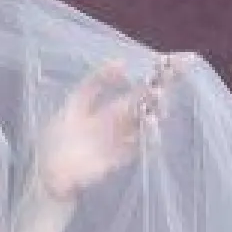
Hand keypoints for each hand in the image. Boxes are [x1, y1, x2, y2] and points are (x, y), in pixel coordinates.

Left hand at [35, 53, 187, 203]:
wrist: (49, 173)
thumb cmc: (59, 140)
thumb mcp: (74, 104)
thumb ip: (94, 83)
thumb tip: (122, 61)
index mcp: (113, 107)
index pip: (141, 86)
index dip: (158, 73)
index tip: (173, 58)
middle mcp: (123, 122)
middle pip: (150, 99)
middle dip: (167, 83)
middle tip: (182, 67)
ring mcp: (124, 139)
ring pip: (149, 119)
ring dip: (157, 107)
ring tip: (157, 94)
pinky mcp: (121, 157)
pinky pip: (141, 144)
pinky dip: (149, 134)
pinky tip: (150, 122)